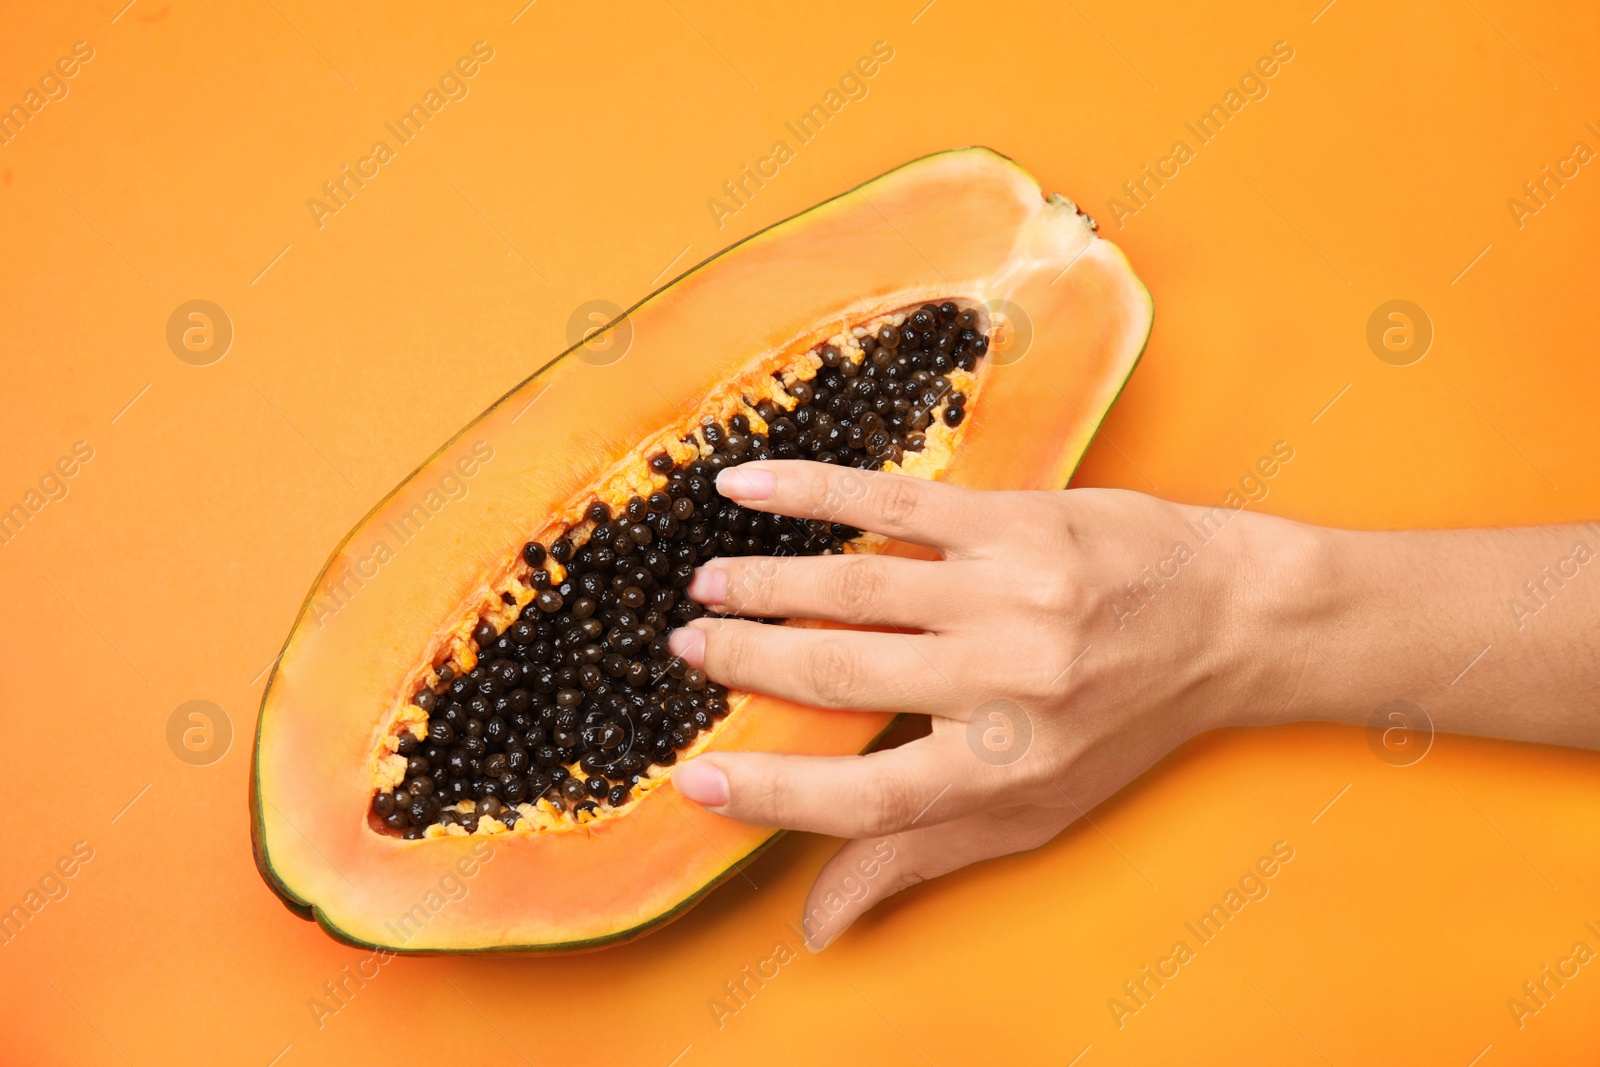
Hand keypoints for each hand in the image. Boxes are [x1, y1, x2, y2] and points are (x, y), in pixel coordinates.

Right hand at [666, 459, 1284, 949]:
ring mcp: (1013, 595)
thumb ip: (919, 857)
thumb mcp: (1034, 810)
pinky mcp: (1021, 521)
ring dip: (765, 583)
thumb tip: (816, 926)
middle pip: (842, 677)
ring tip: (705, 584)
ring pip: (856, 588)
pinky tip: (751, 486)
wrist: (1234, 620)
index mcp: (1007, 767)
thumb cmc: (1125, 726)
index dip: (769, 795)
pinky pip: (896, 503)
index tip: (692, 778)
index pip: (862, 799)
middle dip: (746, 662)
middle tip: (685, 648)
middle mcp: (1008, 684)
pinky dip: (815, 493)